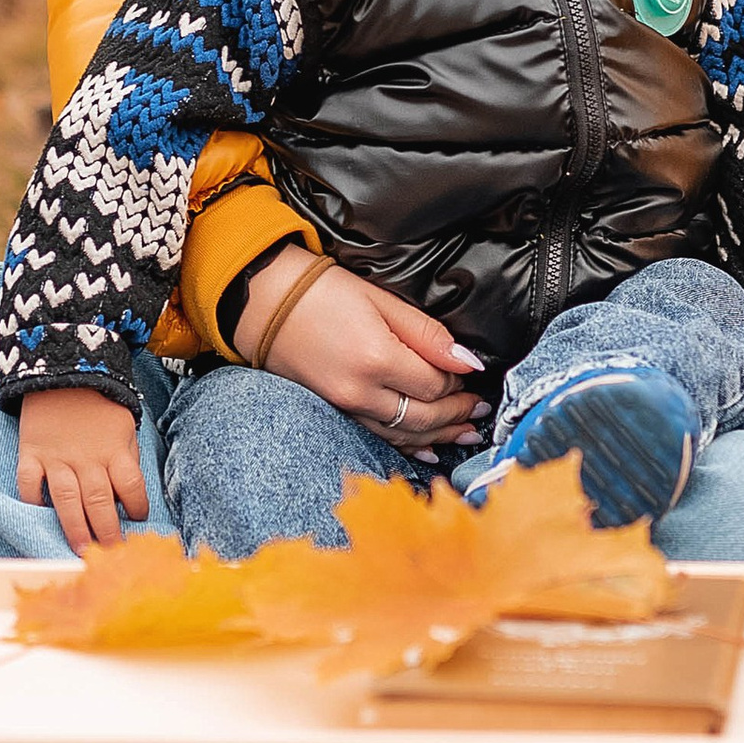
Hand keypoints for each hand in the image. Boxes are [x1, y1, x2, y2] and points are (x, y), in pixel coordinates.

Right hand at [16, 386, 149, 552]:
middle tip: (110, 554)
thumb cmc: (99, 404)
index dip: (138, 506)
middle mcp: (86, 458)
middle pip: (99, 502)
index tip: (137, 519)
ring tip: (81, 550)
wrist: (62, 371)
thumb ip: (128, 457)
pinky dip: (32, 502)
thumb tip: (130, 492)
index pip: (131, 486)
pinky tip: (40, 517)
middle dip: (106, 532)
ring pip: (66, 500)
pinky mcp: (30, 454)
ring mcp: (56, 457)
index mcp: (114, 450)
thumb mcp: (125, 424)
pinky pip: (29, 483)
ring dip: (74, 528)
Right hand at [235, 250, 488, 455]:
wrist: (264, 302)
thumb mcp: (381, 300)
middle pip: (423, 417)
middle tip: (479, 410)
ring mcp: (344, 406)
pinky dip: (407, 445)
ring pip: (403, 434)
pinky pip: (378, 436)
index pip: (434, 385)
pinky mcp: (334, 410)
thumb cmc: (323, 292)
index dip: (457, 382)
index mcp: (376, 359)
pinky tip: (427, 450)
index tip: (469, 373)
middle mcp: (360, 391)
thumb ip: (427, 334)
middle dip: (456, 415)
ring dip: (439, 436)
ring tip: (466, 434)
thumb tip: (468, 362)